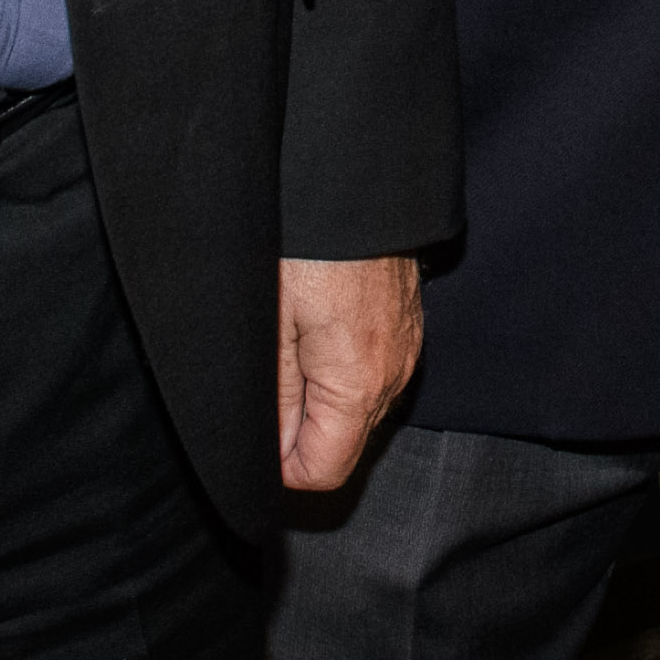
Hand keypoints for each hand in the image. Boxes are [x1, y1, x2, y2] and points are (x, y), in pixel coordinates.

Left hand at [275, 254, 422, 491]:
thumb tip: (274, 451)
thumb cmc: (311, 247)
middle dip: (299, 434)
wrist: (357, 187)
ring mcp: (405, 351)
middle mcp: (393, 376)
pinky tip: (313, 333)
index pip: (322, 472)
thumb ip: (277, 398)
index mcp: (358, 385)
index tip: (254, 437)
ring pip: (356, 411)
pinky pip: (371, 376)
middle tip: (263, 385)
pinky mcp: (405, 328)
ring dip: (319, 400)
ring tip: (286, 350)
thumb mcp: (272, 326)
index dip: (280, 468)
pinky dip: (339, 373)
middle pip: (342, 445)